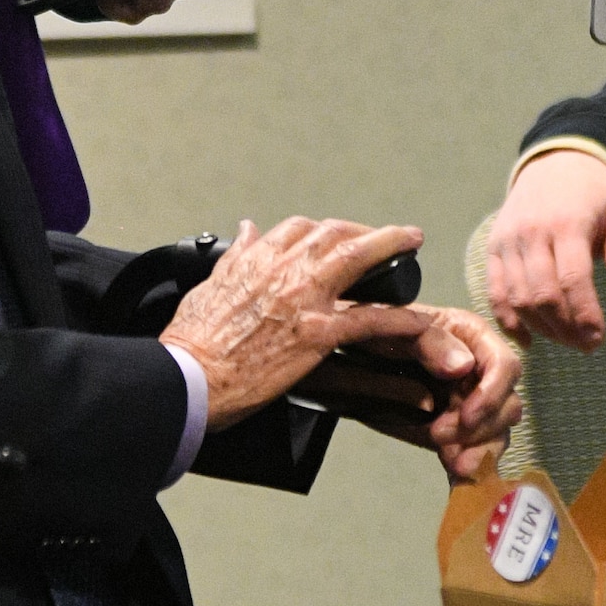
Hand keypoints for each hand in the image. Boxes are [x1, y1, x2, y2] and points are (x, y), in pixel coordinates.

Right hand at [162, 217, 427, 428]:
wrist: (187, 377)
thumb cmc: (192, 341)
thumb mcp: (209, 285)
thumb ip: (235, 257)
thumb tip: (245, 230)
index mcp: (256, 258)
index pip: (299, 229)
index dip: (325, 229)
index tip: (338, 232)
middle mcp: (282, 269)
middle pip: (334, 233)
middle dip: (363, 230)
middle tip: (386, 234)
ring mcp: (303, 299)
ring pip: (358, 259)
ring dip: (391, 245)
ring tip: (412, 241)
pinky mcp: (317, 334)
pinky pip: (370, 320)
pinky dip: (399, 319)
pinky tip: (419, 319)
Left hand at [383, 305, 522, 479]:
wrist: (358, 358)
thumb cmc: (384, 330)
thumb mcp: (402, 327)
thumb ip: (431, 340)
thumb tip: (463, 366)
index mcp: (475, 341)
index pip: (505, 366)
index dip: (491, 394)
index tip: (466, 416)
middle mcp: (481, 375)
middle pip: (507, 407)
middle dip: (479, 428)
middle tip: (439, 435)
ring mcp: (472, 407)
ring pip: (497, 435)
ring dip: (478, 453)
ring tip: (452, 463)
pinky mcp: (459, 433)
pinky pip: (476, 454)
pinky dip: (469, 470)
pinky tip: (456, 479)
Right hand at [487, 150, 605, 351]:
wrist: (553, 163)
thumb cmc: (592, 194)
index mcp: (566, 224)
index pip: (572, 280)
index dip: (584, 315)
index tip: (598, 340)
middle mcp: (531, 233)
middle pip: (542, 294)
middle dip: (565, 328)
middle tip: (585, 346)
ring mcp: (508, 241)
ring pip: (517, 297)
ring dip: (541, 328)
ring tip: (565, 341)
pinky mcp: (493, 248)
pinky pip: (494, 292)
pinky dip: (508, 321)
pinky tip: (529, 340)